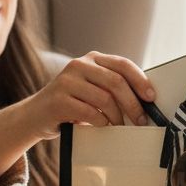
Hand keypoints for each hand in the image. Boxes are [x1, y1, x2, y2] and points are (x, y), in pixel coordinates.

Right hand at [25, 52, 155, 139]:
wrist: (34, 115)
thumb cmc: (71, 104)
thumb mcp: (92, 89)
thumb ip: (112, 88)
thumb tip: (145, 100)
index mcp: (92, 59)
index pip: (122, 65)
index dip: (140, 80)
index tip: (151, 98)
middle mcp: (78, 65)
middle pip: (116, 82)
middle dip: (133, 104)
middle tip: (141, 120)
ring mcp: (66, 81)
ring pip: (104, 98)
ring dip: (118, 116)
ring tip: (121, 126)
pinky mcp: (58, 100)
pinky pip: (90, 112)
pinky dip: (102, 122)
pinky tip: (103, 127)